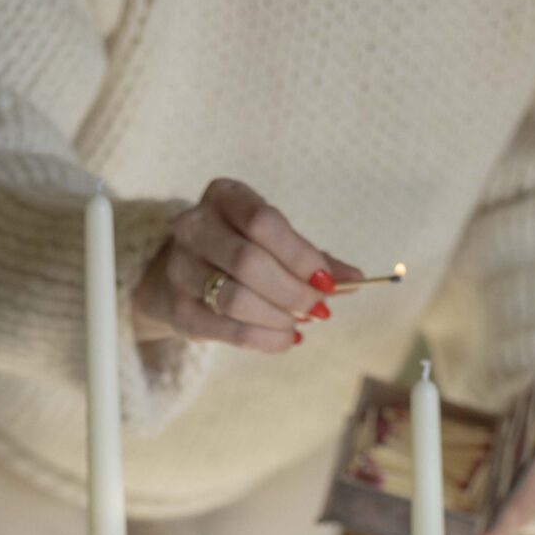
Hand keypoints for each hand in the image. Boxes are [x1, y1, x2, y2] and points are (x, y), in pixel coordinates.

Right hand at [133, 179, 361, 353]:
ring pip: (235, 299)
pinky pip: (228, 330)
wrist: (182, 273)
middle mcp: (194, 225)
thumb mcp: (275, 242)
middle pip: (248, 262)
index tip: (327, 282)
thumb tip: (355, 279)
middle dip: (292, 292)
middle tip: (320, 309)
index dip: (300, 256)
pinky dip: (265, 339)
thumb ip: (313, 258)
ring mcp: (180, 267)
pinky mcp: (179, 308)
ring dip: (278, 317)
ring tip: (300, 323)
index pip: (263, 222)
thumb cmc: (241, 250)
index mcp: (225, 195)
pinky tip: (286, 338)